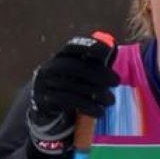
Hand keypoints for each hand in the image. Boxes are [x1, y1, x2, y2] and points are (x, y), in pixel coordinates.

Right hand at [26, 34, 118, 158]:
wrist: (43, 107)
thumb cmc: (68, 86)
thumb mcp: (76, 73)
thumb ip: (92, 63)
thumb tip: (113, 49)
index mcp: (60, 56)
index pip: (73, 46)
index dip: (89, 46)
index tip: (109, 51)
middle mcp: (51, 68)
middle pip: (75, 67)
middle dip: (98, 73)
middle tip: (116, 81)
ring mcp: (46, 84)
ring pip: (73, 86)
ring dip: (96, 93)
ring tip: (111, 100)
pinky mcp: (46, 101)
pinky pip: (69, 103)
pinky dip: (88, 107)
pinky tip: (100, 112)